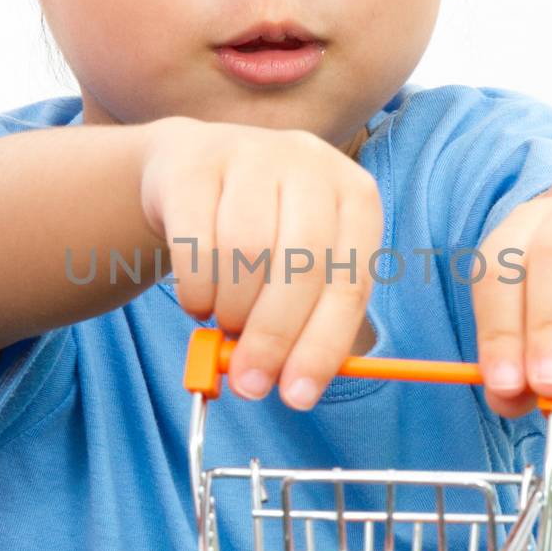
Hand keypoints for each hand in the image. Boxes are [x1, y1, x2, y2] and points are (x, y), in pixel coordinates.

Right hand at [139, 117, 383, 408]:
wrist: (194, 169)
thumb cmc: (265, 231)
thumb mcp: (301, 270)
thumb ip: (307, 324)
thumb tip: (294, 388)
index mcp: (357, 198)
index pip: (349, 283)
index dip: (323, 346)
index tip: (297, 397)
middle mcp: (312, 164)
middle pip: (299, 267)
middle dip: (273, 337)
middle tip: (249, 382)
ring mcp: (253, 154)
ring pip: (245, 254)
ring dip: (231, 310)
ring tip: (225, 324)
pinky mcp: (195, 162)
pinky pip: (195, 242)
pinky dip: (196, 290)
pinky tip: (199, 301)